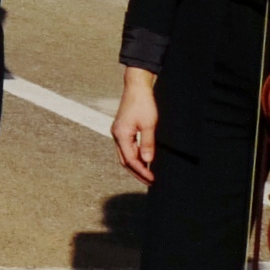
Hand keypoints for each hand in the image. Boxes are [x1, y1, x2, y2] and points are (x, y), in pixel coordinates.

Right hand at [111, 68, 159, 185]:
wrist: (136, 87)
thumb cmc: (143, 104)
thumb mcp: (149, 124)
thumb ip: (147, 143)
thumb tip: (148, 161)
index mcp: (121, 135)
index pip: (130, 160)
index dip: (141, 171)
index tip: (152, 179)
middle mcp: (116, 135)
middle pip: (125, 160)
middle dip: (137, 172)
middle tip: (150, 181)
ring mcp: (118, 132)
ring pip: (125, 155)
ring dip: (136, 165)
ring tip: (148, 173)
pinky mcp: (122, 129)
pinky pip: (127, 147)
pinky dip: (135, 156)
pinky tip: (144, 159)